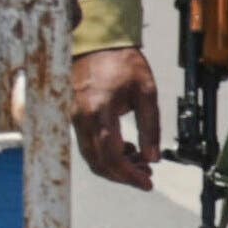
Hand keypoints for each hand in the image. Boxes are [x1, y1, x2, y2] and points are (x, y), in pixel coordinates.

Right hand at [71, 45, 162, 191]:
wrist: (98, 44)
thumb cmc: (123, 63)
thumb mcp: (146, 93)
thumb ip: (150, 127)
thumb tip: (153, 158)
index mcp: (99, 112)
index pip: (111, 157)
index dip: (130, 175)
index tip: (147, 183)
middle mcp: (81, 118)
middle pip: (99, 163)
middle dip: (123, 175)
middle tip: (147, 176)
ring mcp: (74, 118)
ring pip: (91, 157)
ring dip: (115, 166)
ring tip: (140, 162)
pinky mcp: (74, 117)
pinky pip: (88, 145)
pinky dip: (105, 154)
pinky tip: (125, 149)